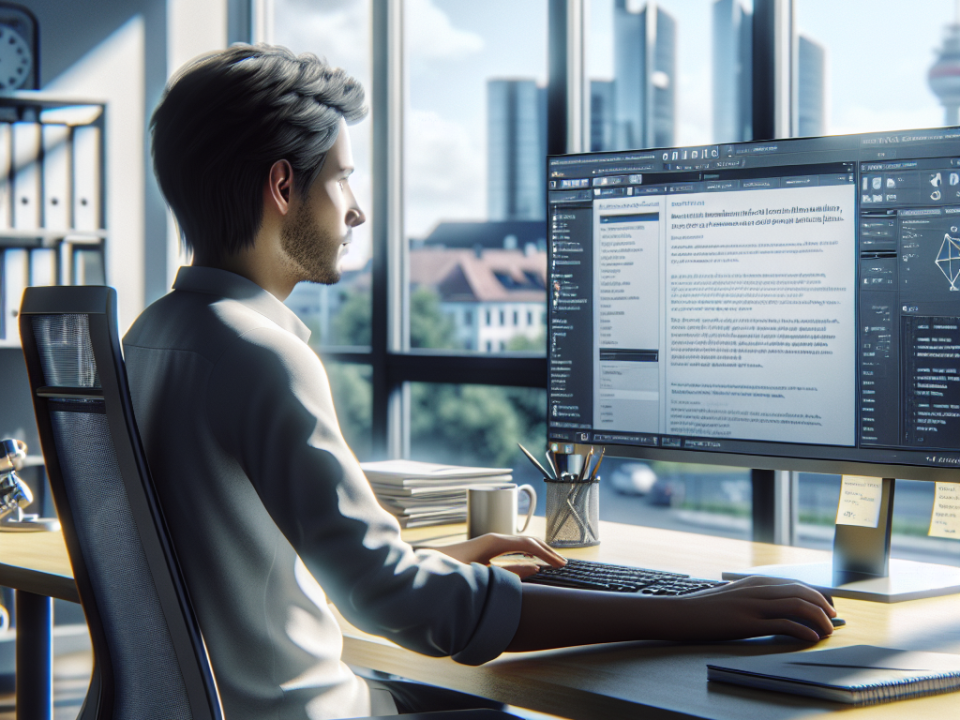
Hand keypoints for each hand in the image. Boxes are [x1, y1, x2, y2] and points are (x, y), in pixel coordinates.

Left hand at [432, 533, 565, 578]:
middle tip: (564, 564)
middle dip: (547, 552)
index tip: (561, 565)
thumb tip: (534, 570)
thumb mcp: (483, 575)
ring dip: (538, 554)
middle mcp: (494, 539)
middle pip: (528, 541)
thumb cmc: (452, 571)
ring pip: (522, 546)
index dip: (547, 554)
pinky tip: (533, 566)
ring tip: (554, 564)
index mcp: (495, 541)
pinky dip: (527, 556)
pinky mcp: (486, 552)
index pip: (529, 544)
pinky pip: (513, 552)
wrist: (427, 564)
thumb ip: (510, 574)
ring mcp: (490, 544)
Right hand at [673, 575, 837, 642]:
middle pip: (801, 591)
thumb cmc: (705, 608)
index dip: (816, 595)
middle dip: (823, 605)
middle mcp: (757, 590)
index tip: (827, 607)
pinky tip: (810, 638)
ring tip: (827, 631)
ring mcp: (752, 606)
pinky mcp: (747, 623)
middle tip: (833, 619)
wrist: (681, 613)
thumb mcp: (732, 595)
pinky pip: (782, 624)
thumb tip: (772, 603)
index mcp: (755, 582)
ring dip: (818, 618)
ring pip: (796, 605)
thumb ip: (753, 596)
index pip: (795, 584)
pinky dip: (802, 630)